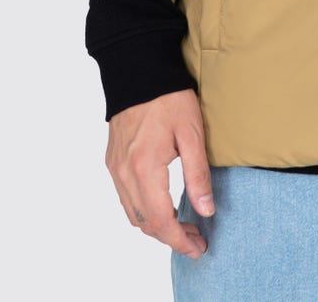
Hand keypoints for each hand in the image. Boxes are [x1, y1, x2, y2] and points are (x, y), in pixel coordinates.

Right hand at [105, 88, 214, 258]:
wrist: (139, 70)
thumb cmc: (169, 97)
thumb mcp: (192, 133)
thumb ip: (198, 174)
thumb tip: (205, 209)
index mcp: (144, 168)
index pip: (160, 221)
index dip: (180, 241)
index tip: (198, 247)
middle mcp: (124, 174)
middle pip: (144, 224)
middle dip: (171, 237)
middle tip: (196, 237)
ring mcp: (114, 168)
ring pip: (132, 214)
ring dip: (156, 225)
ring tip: (183, 223)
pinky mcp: (112, 161)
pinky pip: (125, 198)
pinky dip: (143, 209)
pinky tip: (163, 203)